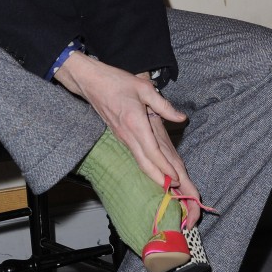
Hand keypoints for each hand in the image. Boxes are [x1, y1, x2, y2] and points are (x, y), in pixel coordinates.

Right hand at [54, 53, 200, 214]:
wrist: (90, 82)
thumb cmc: (116, 81)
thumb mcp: (144, 88)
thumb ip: (163, 105)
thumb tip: (181, 118)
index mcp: (135, 123)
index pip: (152, 151)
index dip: (165, 167)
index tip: (177, 178)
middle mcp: (128, 134)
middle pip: (145, 163)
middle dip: (160, 178)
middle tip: (175, 190)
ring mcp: (122, 136)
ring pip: (139, 161)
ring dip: (153, 174)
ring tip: (167, 185)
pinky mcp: (120, 135)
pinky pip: (135, 154)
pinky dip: (146, 165)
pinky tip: (153, 169)